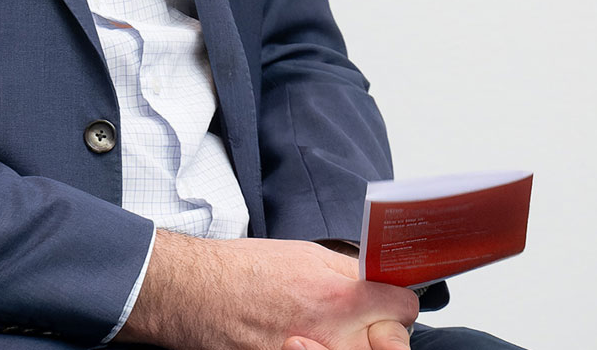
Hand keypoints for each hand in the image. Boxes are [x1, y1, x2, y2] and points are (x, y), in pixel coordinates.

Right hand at [118, 230, 420, 349]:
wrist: (192, 293)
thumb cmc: (242, 270)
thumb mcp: (307, 255)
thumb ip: (350, 272)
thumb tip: (378, 280)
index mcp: (340, 299)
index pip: (404, 308)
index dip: (399, 301)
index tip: (391, 299)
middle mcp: (331, 337)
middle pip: (391, 345)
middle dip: (384, 332)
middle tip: (370, 323)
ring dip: (356, 346)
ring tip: (336, 332)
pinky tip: (309, 340)